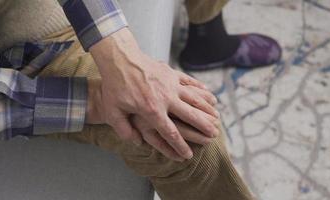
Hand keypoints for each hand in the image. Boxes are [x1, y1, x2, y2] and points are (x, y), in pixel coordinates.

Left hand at [89, 28, 218, 159]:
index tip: (188, 155)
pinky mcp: (172, 73)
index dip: (180, 146)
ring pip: (195, 98)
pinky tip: (209, 93)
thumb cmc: (115, 85)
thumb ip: (124, 130)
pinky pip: (190, 82)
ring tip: (217, 116)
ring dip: (207, 108)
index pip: (170, 133)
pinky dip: (200, 88)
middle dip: (204, 127)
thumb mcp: (113, 111)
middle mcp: (166, 98)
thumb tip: (137, 143)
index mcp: (152, 110)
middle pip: (190, 115)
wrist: (120, 59)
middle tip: (214, 134)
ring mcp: (171, 84)